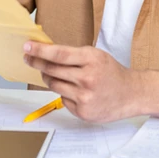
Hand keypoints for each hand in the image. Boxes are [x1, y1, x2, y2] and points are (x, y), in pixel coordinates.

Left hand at [23, 43, 143, 122]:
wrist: (131, 94)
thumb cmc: (111, 73)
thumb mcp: (96, 56)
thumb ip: (74, 55)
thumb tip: (46, 52)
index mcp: (92, 59)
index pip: (59, 54)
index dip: (40, 50)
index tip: (27, 46)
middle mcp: (88, 78)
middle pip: (52, 70)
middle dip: (37, 62)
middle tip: (29, 58)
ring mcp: (85, 96)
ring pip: (53, 85)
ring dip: (48, 78)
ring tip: (52, 73)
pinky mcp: (82, 111)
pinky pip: (62, 98)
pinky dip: (63, 93)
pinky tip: (74, 90)